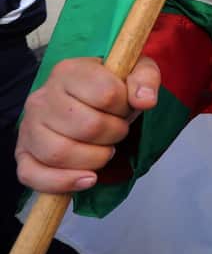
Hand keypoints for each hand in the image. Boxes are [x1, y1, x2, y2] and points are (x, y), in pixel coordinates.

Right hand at [16, 56, 159, 193]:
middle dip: (114, 134)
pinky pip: (32, 175)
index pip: (106, 94)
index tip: (125, 106)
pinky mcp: (23, 153)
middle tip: (117, 131)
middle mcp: (42, 97)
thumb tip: (145, 100)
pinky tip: (87, 178)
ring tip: (105, 150)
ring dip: (94, 159)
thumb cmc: (111, 86)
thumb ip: (145, 79)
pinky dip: (63, 182)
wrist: (86, 101)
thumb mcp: (135, 71)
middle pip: (87, 126)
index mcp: (69, 71)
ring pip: (60, 153)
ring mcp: (28, 126)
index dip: (125, 106)